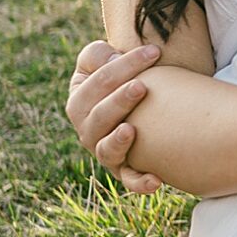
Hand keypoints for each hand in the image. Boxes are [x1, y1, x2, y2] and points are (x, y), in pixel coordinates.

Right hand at [67, 40, 163, 194]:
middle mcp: (87, 131)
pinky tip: (157, 180)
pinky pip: (130, 180)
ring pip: (107, 150)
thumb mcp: (102, 59)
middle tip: (141, 86)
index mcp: (79, 102)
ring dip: (117, 142)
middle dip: (118, 101)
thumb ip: (98, 55)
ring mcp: (105, 152)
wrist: (137, 102)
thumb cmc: (120, 75)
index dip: (124, 66)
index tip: (155, 52)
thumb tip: (110, 59)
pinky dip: (140, 183)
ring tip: (131, 130)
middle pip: (99, 117)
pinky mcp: (126, 170)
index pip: (97, 83)